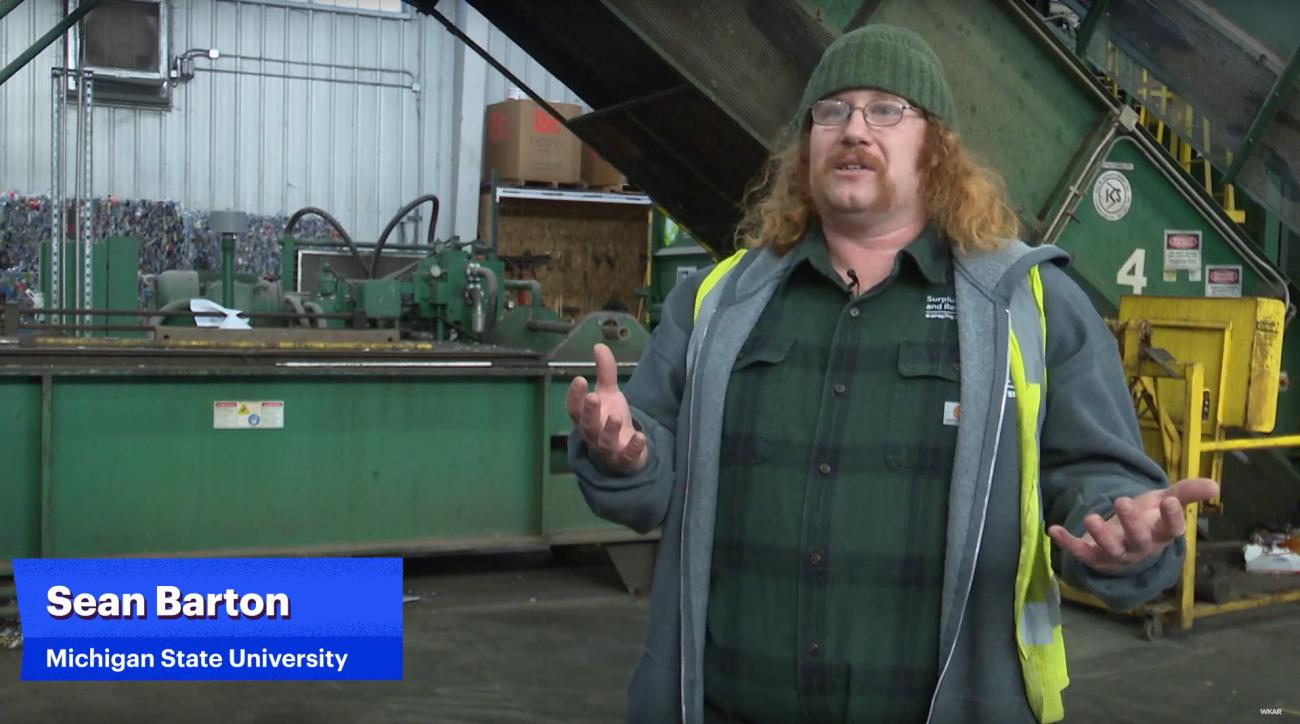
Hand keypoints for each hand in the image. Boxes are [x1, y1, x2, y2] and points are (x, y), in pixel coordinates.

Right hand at [565, 343, 647, 473]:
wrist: (624, 453)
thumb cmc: (611, 420)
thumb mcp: (609, 394)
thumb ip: (604, 372)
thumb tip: (598, 345)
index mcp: (585, 418)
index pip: (574, 409)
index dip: (574, 396)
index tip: (580, 379)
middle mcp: (593, 434)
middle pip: (587, 425)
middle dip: (590, 412)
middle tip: (593, 396)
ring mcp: (608, 449)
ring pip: (605, 441)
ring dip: (610, 429)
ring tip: (616, 416)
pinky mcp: (625, 459)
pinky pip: (628, 456)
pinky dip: (634, 447)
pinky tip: (640, 437)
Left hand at [1047, 478, 1219, 573]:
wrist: (1124, 541)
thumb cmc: (1147, 519)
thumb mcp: (1164, 502)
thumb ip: (1186, 493)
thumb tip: (1215, 486)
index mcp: (1160, 534)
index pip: (1171, 530)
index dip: (1173, 518)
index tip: (1170, 501)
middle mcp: (1140, 548)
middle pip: (1138, 540)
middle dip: (1131, 523)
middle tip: (1122, 500)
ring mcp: (1116, 555)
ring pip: (1110, 550)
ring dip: (1100, 535)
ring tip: (1090, 517)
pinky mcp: (1093, 557)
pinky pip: (1080, 553)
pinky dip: (1067, 543)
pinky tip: (1053, 530)